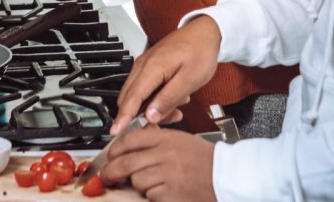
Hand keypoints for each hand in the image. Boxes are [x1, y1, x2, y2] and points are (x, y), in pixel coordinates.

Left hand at [102, 126, 216, 201]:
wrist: (227, 176)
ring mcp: (167, 174)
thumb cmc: (204, 160)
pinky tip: (164, 191)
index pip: (131, 139)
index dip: (114, 149)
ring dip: (138, 184)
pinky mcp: (170, 194)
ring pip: (136, 180)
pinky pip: (149, 195)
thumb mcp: (180, 141)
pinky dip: (152, 195)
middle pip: (125, 162)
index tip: (109, 156)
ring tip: (152, 183)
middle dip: (111, 172)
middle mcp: (165, 154)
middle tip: (106, 176)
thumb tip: (130, 145)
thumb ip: (157, 140)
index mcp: (167, 138)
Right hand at [112, 16, 220, 133]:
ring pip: (138, 95)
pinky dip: (155, 98)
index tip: (115, 131)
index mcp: (152, 68)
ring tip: (176, 109)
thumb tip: (150, 115)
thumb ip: (168, 99)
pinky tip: (173, 98)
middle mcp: (144, 65)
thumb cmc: (200, 51)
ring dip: (152, 107)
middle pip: (131, 99)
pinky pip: (145, 88)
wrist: (205, 32)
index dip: (123, 117)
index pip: (132, 98)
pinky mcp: (150, 67)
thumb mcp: (190, 80)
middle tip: (162, 124)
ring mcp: (145, 65)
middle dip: (142, 116)